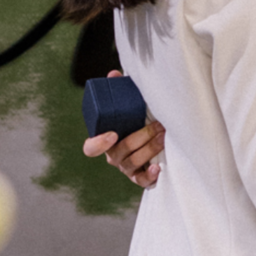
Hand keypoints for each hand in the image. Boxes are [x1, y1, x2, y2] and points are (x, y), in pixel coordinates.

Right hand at [82, 72, 163, 187]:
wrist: (152, 138)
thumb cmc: (136, 120)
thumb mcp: (126, 106)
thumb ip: (118, 91)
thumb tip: (114, 74)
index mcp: (104, 140)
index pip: (91, 148)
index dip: (98, 143)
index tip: (112, 134)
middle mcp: (113, 156)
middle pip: (120, 151)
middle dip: (140, 138)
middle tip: (158, 126)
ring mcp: (125, 168)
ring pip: (133, 162)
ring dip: (149, 149)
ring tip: (163, 136)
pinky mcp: (139, 177)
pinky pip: (141, 181)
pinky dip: (149, 175)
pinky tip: (158, 167)